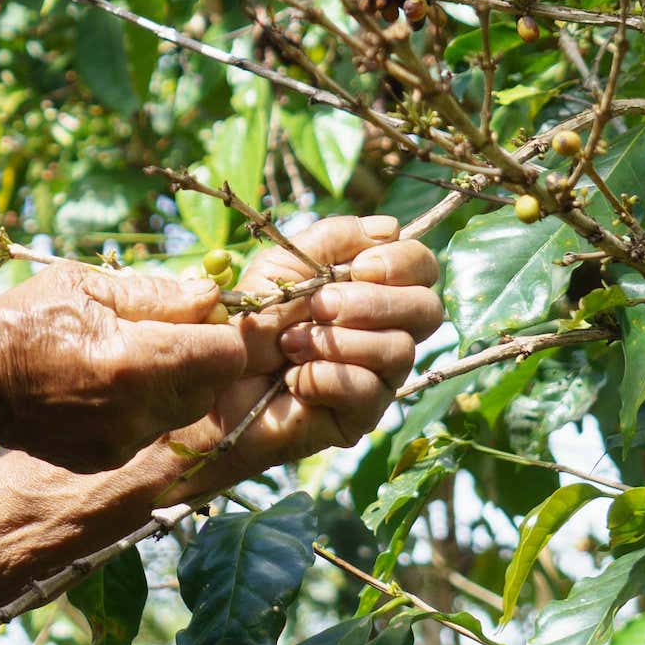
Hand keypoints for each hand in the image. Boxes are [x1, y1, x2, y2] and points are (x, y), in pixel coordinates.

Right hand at [0, 262, 294, 472]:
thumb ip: (158, 293)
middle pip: (212, 385)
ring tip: (132, 355)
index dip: (222, 329)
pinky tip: (106, 384)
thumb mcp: (86, 285)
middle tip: (166, 329)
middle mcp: (136, 413)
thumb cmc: (23, 319)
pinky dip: (144, 405)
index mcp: (134, 363)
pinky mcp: (107, 458)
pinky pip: (151, 428)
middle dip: (201, 355)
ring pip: (185, 410)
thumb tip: (212, 293)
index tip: (202, 312)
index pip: (226, 354)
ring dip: (176, 382)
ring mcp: (122, 443)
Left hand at [157, 215, 442, 494]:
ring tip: (291, 344)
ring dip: (336, 341)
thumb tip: (390, 229)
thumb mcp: (284, 265)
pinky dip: (323, 376)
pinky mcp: (362, 415)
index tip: (359, 268)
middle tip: (319, 306)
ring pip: (400, 350)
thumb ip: (333, 239)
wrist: (216, 379)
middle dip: (369, 303)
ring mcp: (380, 375)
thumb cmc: (252, 319)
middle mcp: (387, 330)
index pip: (422, 267)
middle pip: (427, 309)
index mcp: (374, 288)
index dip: (401, 263)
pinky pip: (369, 390)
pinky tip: (294, 378)